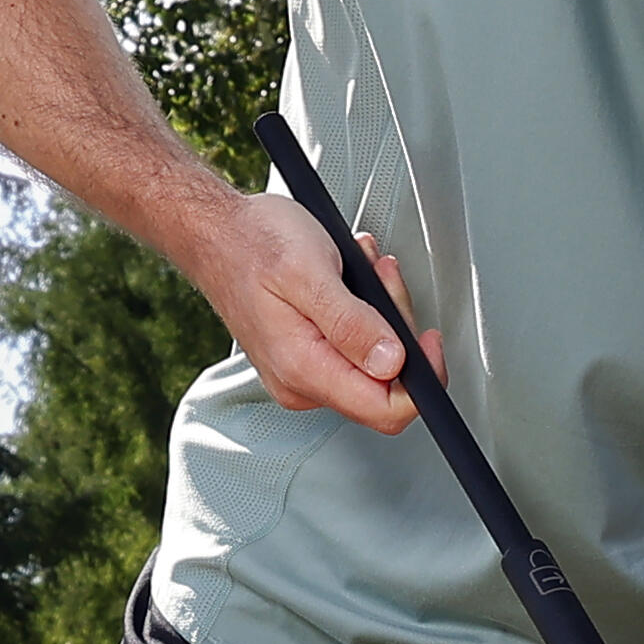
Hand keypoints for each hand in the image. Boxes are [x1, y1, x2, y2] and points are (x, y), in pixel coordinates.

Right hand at [176, 178, 413, 431]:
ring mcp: (302, 372)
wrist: (214, 232)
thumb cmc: (253, 243)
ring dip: (382, 311)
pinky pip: (353, 348)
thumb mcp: (310, 272)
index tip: (429, 340)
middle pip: (385, 383)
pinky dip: (364, 312)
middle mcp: (301, 382)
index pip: (385, 411)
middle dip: (399, 329)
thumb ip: (353, 323)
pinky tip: (352, 280)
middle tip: (385, 278)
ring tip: (366, 269)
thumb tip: (393, 363)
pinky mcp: (304, 357)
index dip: (421, 380)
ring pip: (373, 362)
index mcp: (304, 369)